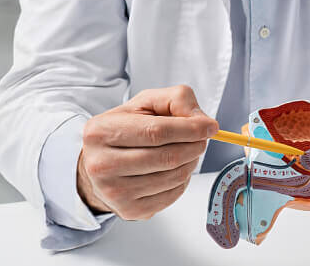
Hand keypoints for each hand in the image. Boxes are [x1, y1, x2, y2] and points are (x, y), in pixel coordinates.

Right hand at [76, 85, 217, 219]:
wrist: (99, 163)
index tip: (210, 127)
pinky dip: (182, 181)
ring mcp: (114, 192)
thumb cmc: (124, 129)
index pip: (156, 132)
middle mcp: (102, 165)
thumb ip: (176, 100)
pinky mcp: (129, 210)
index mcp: (101, 132)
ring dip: (190, 163)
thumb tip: (203, 121)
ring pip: (172, 178)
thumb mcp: (145, 103)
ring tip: (187, 152)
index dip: (190, 129)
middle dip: (194, 146)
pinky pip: (171, 195)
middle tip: (201, 140)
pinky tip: (175, 169)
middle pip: (167, 157)